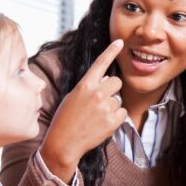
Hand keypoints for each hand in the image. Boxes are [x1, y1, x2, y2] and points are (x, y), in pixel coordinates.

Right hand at [40, 39, 126, 181]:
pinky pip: (122, 113)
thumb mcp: (73, 98)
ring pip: (119, 99)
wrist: (64, 143)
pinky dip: (116, 118)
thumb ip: (90, 87)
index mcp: (84, 85)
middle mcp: (96, 93)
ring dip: (112, 106)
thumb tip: (108, 78)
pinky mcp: (112, 120)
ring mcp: (105, 106)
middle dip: (112, 89)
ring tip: (96, 116)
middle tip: (100, 101)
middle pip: (116, 81)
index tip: (120, 41)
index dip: (111, 51)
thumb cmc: (65, 119)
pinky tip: (102, 124)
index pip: (100, 63)